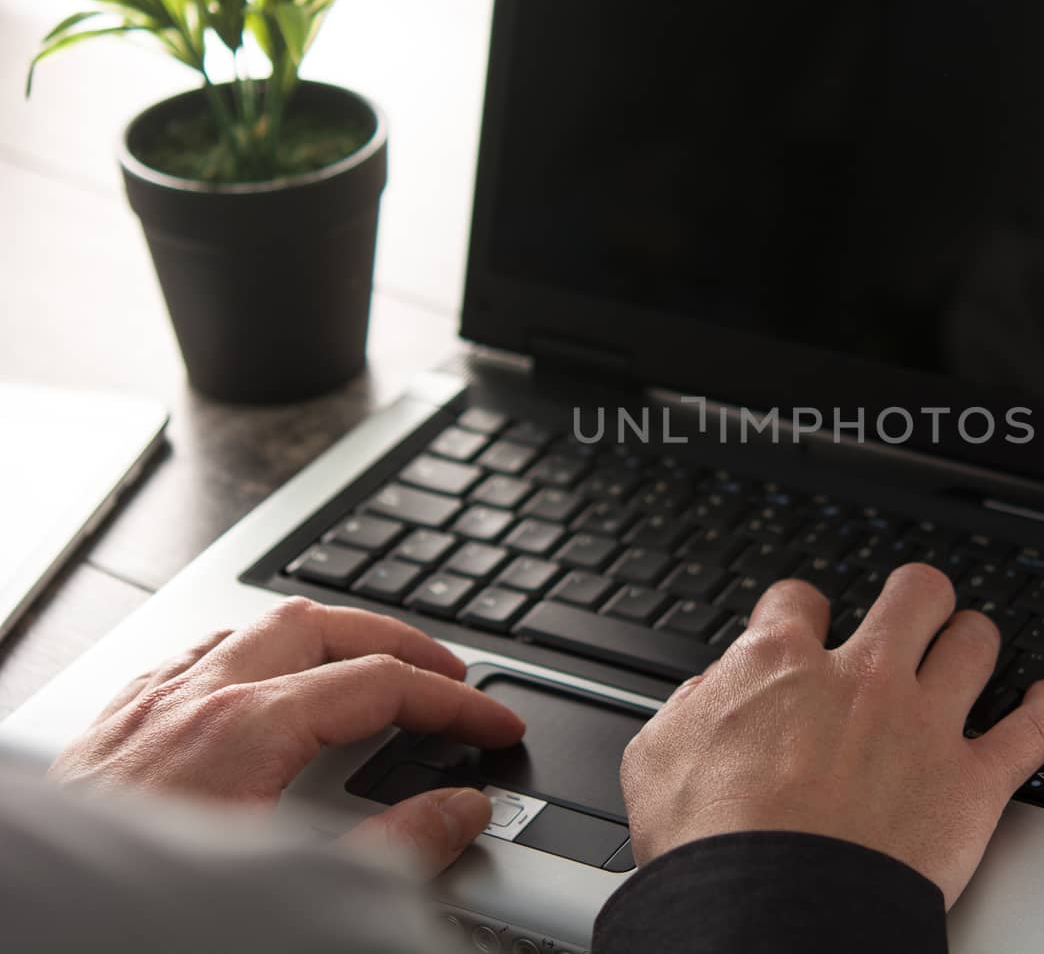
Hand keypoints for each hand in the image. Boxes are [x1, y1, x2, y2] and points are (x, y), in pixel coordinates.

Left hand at [50, 597, 525, 875]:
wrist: (30, 933)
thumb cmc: (139, 918)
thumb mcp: (287, 888)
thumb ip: (389, 850)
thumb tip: (458, 811)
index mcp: (246, 729)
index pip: (381, 685)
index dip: (454, 703)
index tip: (493, 725)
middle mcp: (195, 698)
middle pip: (323, 625)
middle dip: (396, 642)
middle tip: (446, 676)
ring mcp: (149, 705)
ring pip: (255, 627)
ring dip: (326, 638)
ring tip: (368, 667)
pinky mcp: (114, 725)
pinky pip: (196, 654)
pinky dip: (253, 656)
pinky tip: (264, 687)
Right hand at [619, 563, 1043, 907]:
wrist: (771, 911)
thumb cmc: (711, 845)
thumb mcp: (657, 757)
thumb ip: (688, 710)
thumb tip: (706, 697)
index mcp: (780, 665)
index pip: (798, 600)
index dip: (800, 611)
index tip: (803, 627)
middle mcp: (863, 678)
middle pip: (914, 594)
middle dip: (914, 597)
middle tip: (910, 613)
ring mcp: (925, 724)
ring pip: (977, 642)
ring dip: (974, 641)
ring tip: (971, 650)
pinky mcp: (973, 782)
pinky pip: (1034, 730)